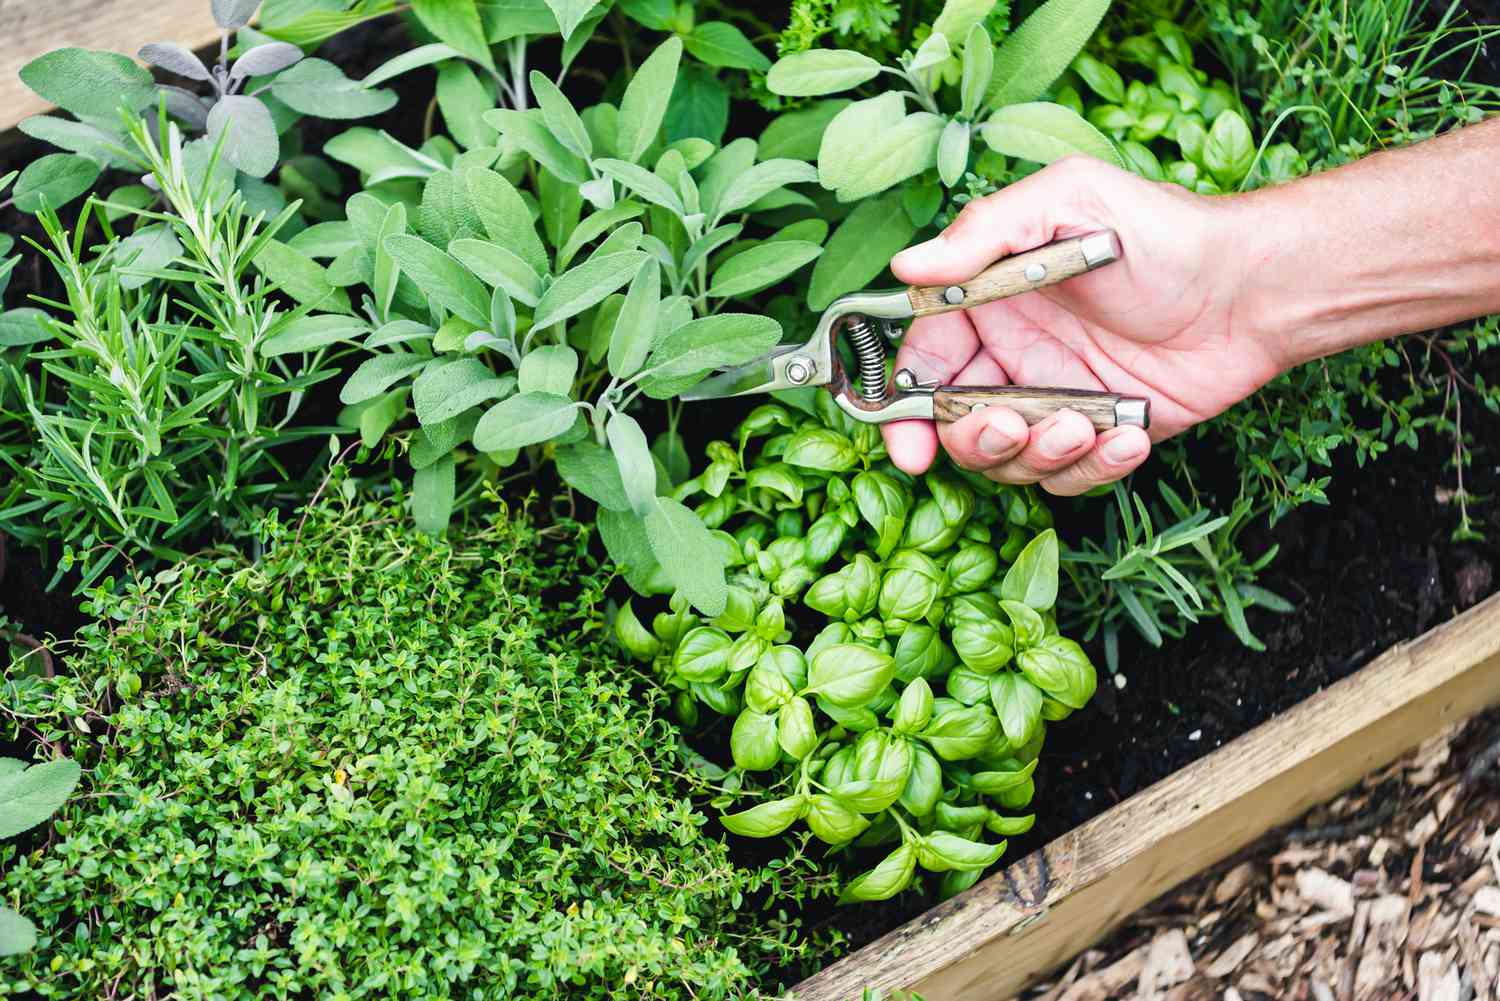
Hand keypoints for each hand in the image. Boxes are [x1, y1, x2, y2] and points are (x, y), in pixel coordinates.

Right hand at [882, 156, 1285, 493]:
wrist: (1253, 289)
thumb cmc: (1164, 234)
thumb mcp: (1071, 201)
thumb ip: (986, 232)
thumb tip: (906, 267)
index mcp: (991, 300)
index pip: (924, 362)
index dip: (905, 410)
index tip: (911, 446)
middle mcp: (1013, 353)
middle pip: (955, 423)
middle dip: (975, 440)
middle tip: (1011, 426)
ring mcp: (1055, 396)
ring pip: (1009, 460)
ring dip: (1037, 455)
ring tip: (1080, 426)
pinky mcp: (1099, 433)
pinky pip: (1071, 476)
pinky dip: (1093, 469)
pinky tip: (1128, 437)